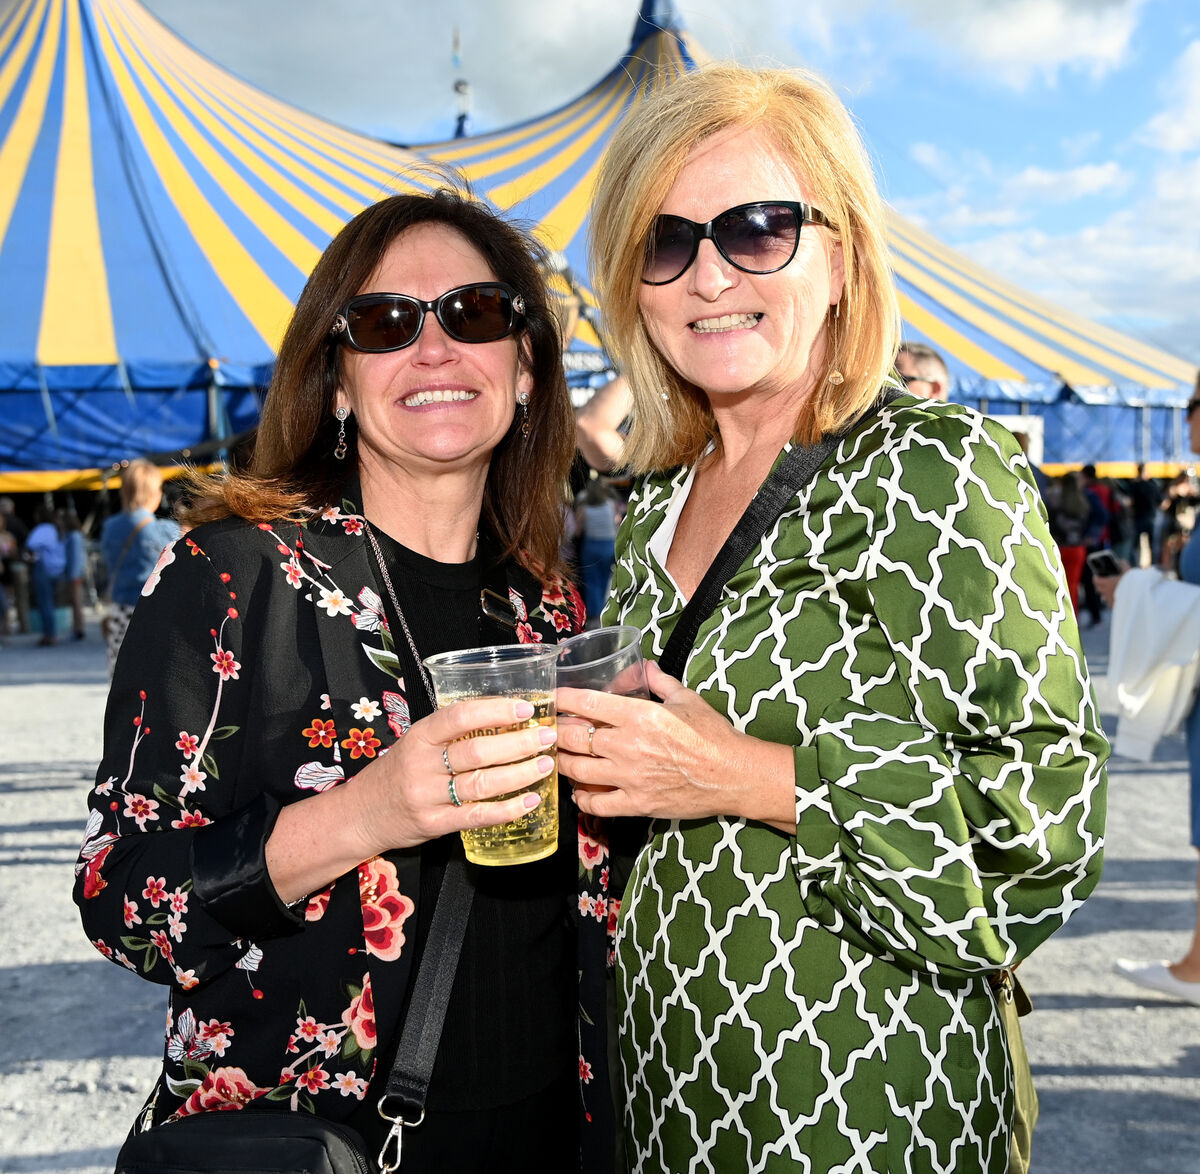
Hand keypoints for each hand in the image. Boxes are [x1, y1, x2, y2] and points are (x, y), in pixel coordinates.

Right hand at [349, 697, 557, 854]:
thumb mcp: (415, 743)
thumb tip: (504, 716)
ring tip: (545, 764)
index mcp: (419, 736)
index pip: (459, 716)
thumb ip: (450, 733)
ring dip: (519, 774)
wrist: (361, 813)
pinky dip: (507, 809)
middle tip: (546, 736)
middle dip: (518, 742)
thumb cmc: (398, 773)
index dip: (494, 710)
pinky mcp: (434, 824)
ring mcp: (427, 796)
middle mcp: (422, 764)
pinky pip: (476, 816)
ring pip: (481, 783)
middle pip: (477, 751)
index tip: (525, 707)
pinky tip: (529, 801)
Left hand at [556, 662, 794, 827]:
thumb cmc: (712, 734)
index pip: (587, 703)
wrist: (733, 775)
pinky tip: (578, 792)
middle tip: (545, 729)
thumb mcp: (686, 698)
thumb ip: (659, 681)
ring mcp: (629, 777)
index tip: (550, 696)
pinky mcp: (636, 804)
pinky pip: (597, 805)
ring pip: (578, 770)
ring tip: (554, 757)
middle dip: (553, 732)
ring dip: (561, 762)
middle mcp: (628, 745)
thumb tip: (644, 665)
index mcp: (639, 715)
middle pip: (574, 738)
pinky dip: (582, 799)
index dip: (562, 699)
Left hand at [1093, 559, 1130, 606]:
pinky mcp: (1114, 606)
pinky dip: (1112, 600)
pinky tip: (1116, 599)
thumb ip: (1123, 564)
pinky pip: (1110, 603)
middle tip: (1104, 582)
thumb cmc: (1132, 582)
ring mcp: (1109, 600)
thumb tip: (1120, 561)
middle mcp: (1106, 592)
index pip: (1095, 580)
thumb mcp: (1128, 570)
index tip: (1097, 575)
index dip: (1096, 577)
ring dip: (1106, 593)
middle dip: (1100, 585)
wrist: (1138, 595)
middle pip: (1098, 588)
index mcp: (1106, 583)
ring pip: (1103, 596)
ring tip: (1111, 590)